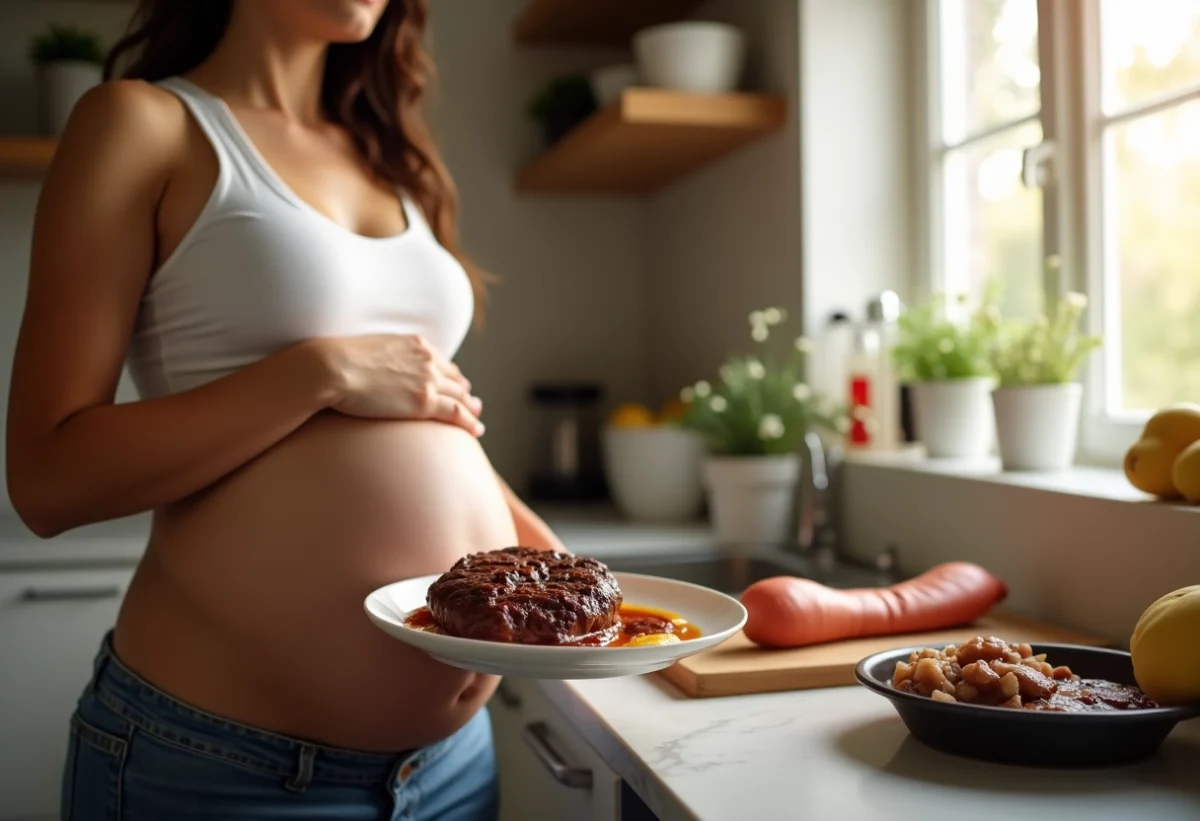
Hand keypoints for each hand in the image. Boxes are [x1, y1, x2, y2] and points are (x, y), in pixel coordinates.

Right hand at [312, 334, 483, 435]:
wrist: (332, 367)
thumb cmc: (337, 361)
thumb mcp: (368, 350)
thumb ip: (382, 357)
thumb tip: (377, 370)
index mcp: (414, 344)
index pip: (440, 361)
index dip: (451, 375)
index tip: (456, 384)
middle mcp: (426, 360)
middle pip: (454, 379)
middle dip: (464, 392)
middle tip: (472, 403)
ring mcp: (427, 380)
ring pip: (460, 396)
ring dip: (471, 408)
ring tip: (477, 418)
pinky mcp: (424, 402)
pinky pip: (456, 413)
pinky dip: (470, 422)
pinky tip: (477, 430)